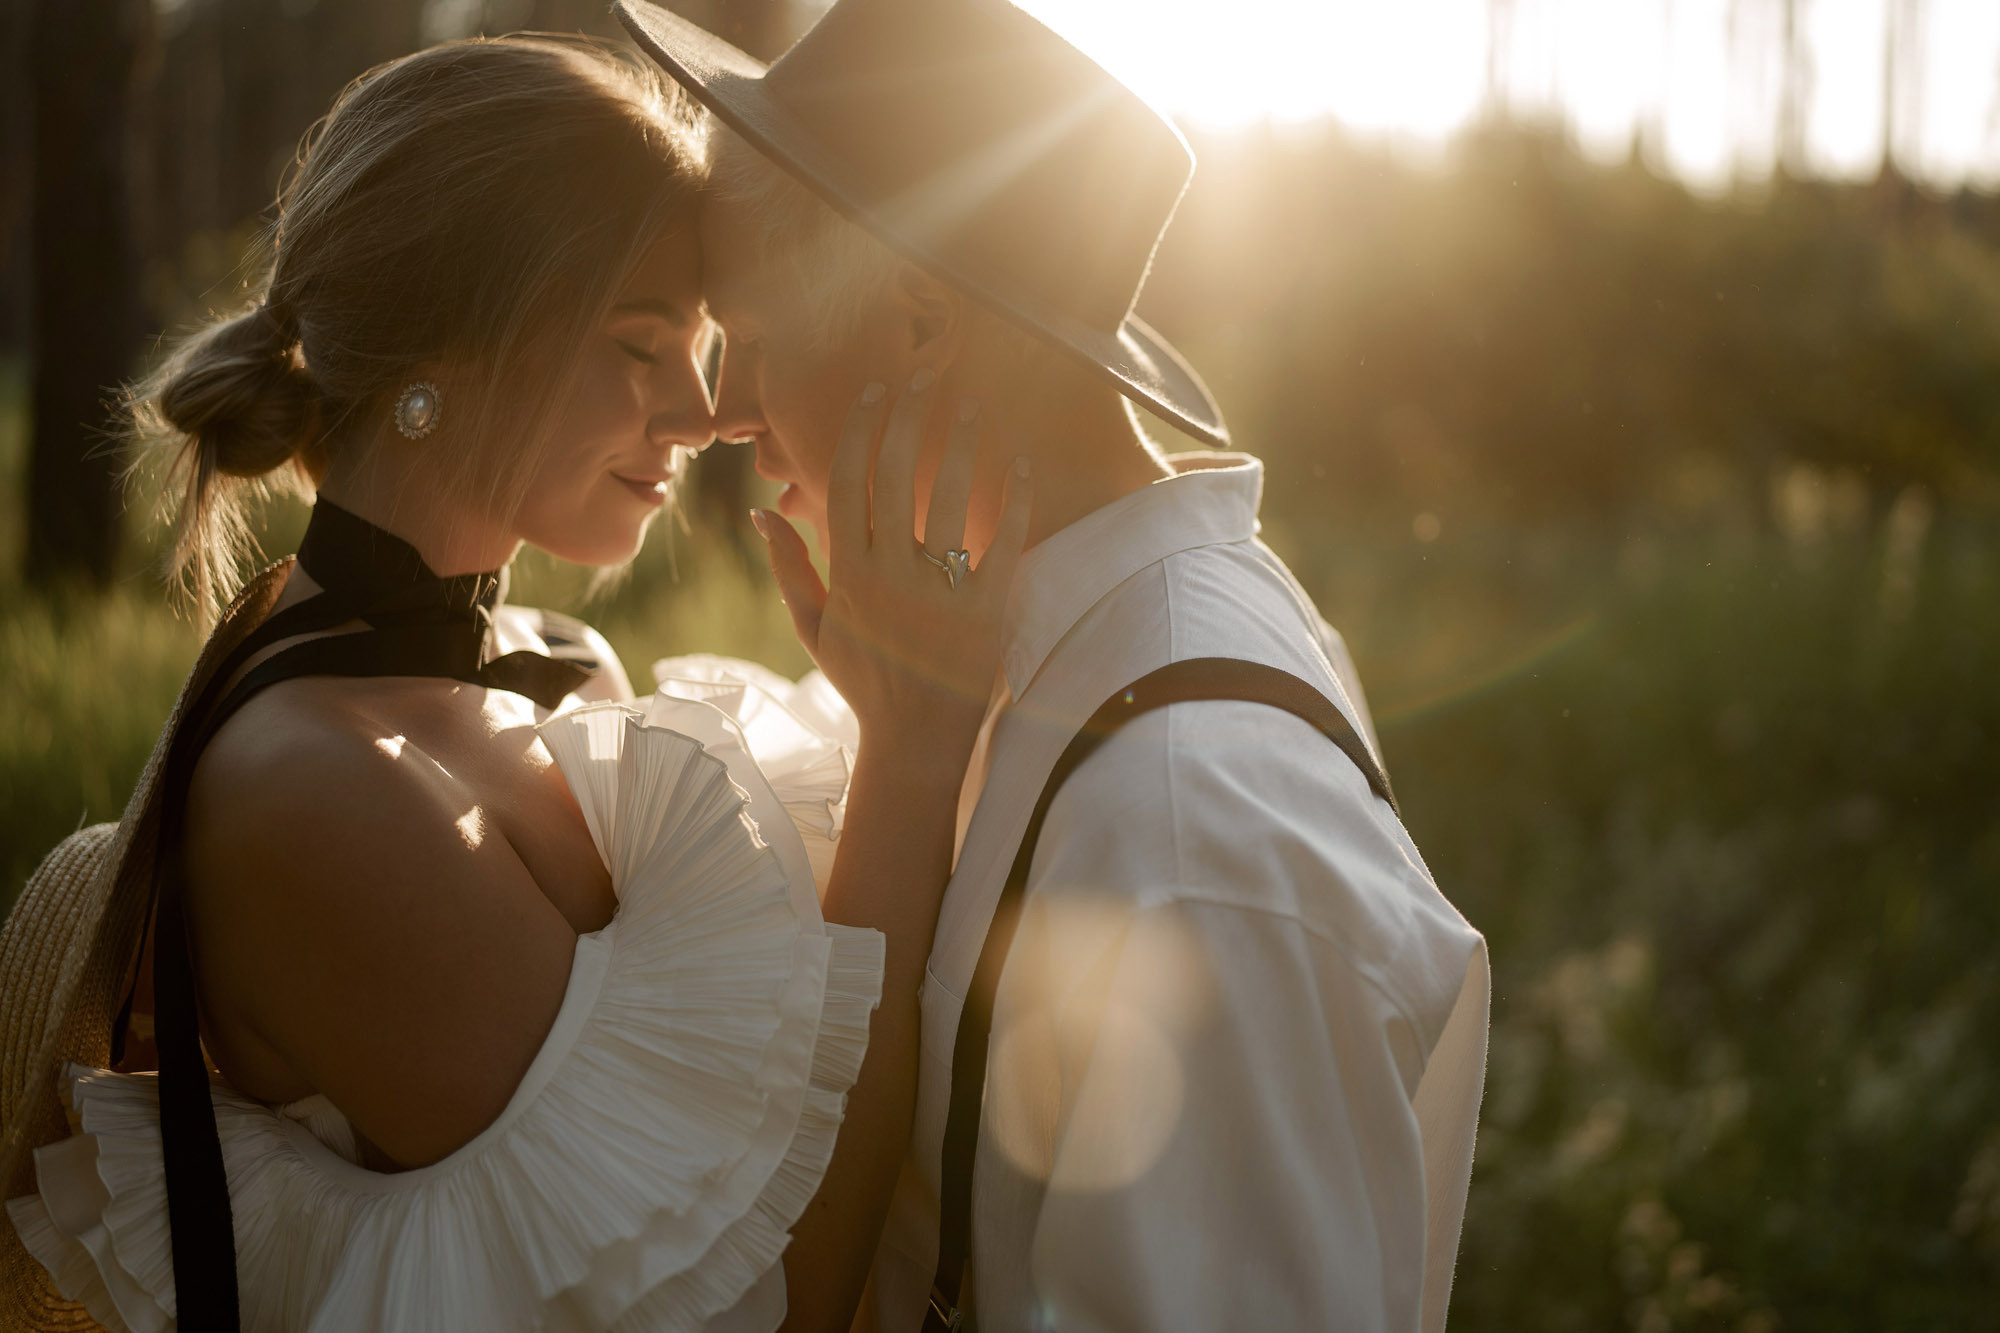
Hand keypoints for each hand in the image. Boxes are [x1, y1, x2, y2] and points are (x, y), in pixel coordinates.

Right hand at [752, 369, 1030, 759]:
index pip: (846, 480)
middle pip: (895, 474)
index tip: (874, 392)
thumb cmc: (864, 680)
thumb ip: (788, 567)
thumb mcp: (814, 627)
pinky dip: (1013, 501)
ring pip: (947, 498)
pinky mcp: (984, 610)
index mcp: (848, 572)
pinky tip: (1021, 464)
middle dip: (907, 417)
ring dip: (959, 444)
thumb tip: (759, 513)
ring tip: (971, 405)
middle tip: (923, 377)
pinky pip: (1002, 543)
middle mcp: (889, 574)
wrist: (914, 740)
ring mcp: (938, 592)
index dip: (859, 429)